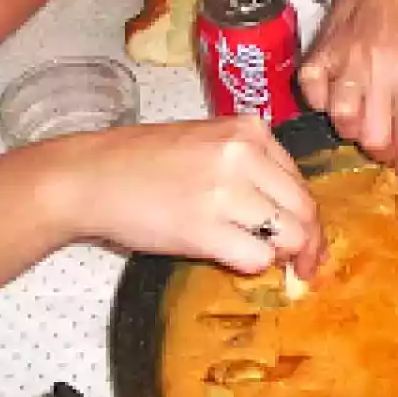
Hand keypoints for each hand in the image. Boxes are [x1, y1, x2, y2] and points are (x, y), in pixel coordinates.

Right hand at [63, 116, 323, 277]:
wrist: (88, 177)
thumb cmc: (142, 163)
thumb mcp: (206, 142)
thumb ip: (250, 167)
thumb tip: (287, 214)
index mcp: (249, 130)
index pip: (300, 181)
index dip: (306, 217)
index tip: (306, 239)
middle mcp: (244, 154)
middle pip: (304, 210)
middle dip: (309, 245)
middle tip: (303, 267)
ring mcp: (225, 190)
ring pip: (289, 236)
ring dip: (282, 257)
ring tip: (265, 262)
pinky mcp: (204, 228)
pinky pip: (257, 258)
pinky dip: (252, 266)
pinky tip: (232, 260)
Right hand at [299, 0, 397, 178]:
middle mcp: (377, 69)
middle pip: (372, 138)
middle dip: (384, 152)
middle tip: (391, 145)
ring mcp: (342, 62)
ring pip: (341, 123)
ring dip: (356, 131)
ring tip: (369, 120)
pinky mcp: (317, 56)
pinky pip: (313, 99)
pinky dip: (325, 106)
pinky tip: (342, 98)